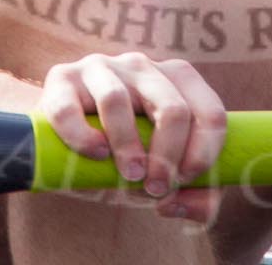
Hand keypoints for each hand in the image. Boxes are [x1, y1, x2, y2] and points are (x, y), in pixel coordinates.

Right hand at [36, 51, 227, 224]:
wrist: (67, 144)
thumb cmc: (126, 158)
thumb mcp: (163, 176)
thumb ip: (194, 196)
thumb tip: (181, 205)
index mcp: (176, 81)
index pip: (211, 112)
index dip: (204, 153)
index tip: (184, 182)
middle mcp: (141, 66)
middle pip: (172, 108)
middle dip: (168, 157)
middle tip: (156, 188)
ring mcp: (99, 68)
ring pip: (117, 100)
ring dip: (128, 147)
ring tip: (129, 175)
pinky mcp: (61, 79)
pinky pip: (69, 108)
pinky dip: (82, 137)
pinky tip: (94, 154)